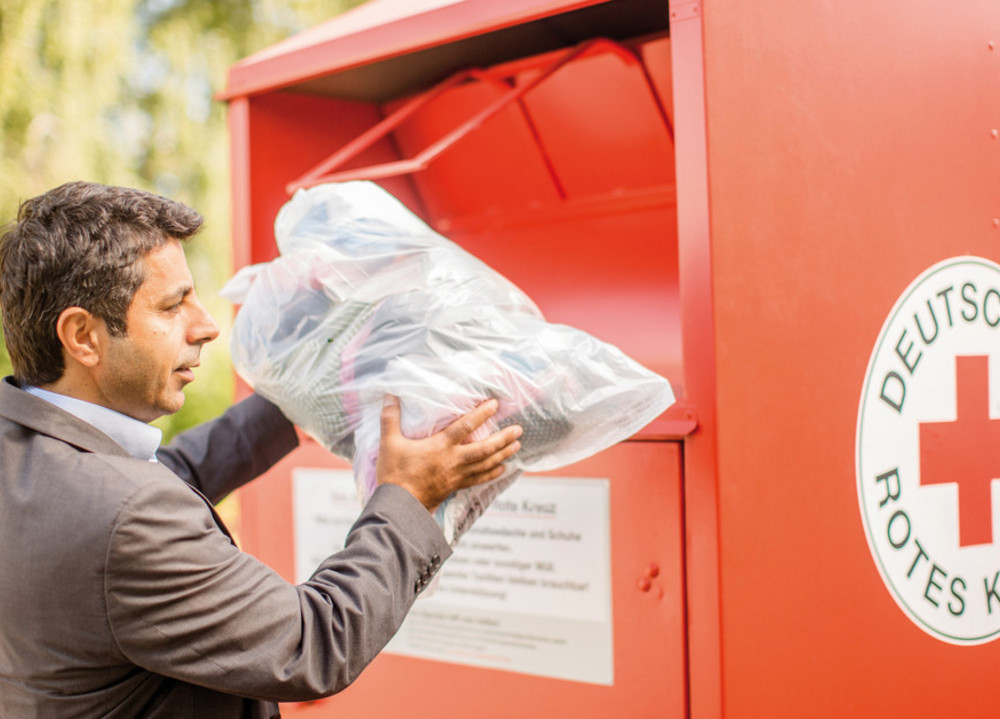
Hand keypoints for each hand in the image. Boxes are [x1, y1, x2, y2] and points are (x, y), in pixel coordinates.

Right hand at [376, 395, 522, 510]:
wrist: (398, 505)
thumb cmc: (394, 473)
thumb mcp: (390, 443)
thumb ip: (390, 418)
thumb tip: (390, 395)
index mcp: (440, 446)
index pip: (466, 426)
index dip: (481, 414)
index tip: (495, 404)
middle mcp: (454, 460)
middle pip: (485, 448)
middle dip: (503, 438)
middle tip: (519, 429)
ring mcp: (457, 475)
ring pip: (486, 464)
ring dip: (503, 454)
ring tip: (517, 445)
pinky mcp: (455, 486)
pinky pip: (479, 479)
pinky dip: (493, 473)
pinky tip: (503, 468)